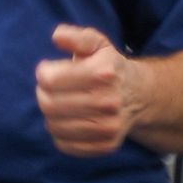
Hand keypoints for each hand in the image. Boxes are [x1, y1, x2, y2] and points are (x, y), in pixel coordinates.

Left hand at [35, 24, 144, 155]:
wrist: (139, 95)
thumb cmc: (110, 67)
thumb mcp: (97, 43)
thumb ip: (76, 37)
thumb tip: (57, 36)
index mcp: (102, 73)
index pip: (49, 79)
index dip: (43, 73)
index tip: (48, 71)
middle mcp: (107, 101)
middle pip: (49, 104)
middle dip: (42, 95)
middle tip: (49, 90)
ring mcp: (108, 127)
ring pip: (54, 126)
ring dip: (50, 115)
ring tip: (59, 105)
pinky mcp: (106, 145)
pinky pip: (65, 145)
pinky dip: (60, 134)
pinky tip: (67, 121)